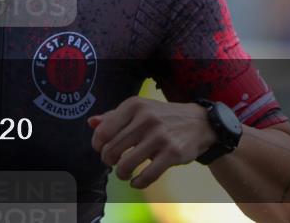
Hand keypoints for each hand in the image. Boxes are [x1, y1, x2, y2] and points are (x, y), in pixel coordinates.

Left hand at [89, 97, 217, 188]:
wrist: (198, 122)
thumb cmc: (161, 117)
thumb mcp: (138, 109)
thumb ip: (113, 116)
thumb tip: (91, 122)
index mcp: (133, 105)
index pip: (103, 131)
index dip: (98, 145)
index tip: (102, 149)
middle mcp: (146, 118)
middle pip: (112, 149)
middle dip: (108, 161)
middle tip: (113, 163)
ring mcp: (160, 136)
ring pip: (127, 165)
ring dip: (121, 174)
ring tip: (124, 173)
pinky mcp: (173, 153)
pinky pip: (147, 175)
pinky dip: (137, 183)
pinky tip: (136, 181)